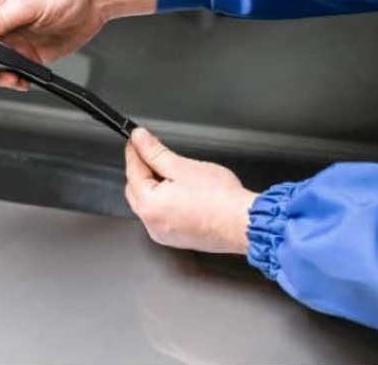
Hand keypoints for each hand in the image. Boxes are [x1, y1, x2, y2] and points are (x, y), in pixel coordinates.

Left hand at [124, 128, 257, 253]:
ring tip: (172, 170)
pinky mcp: (177, 238)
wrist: (244, 223)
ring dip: (154, 185)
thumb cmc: (220, 199)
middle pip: (136, 188)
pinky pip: (162, 215)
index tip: (136, 139)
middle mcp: (152, 224)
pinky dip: (165, 201)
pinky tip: (180, 190)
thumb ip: (156, 152)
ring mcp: (164, 234)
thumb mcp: (182, 167)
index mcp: (149, 206)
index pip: (132, 171)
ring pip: (148, 203)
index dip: (134, 151)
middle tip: (154, 151)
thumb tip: (140, 139)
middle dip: (143, 168)